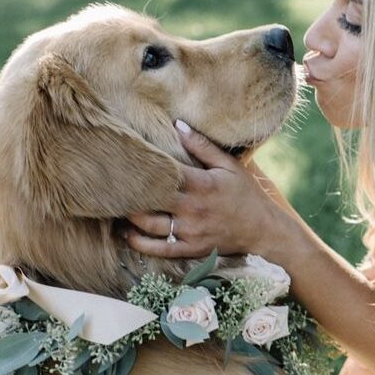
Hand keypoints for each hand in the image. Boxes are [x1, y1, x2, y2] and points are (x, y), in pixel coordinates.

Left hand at [124, 121, 292, 259]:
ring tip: (115, 205)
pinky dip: (140, 243)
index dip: (140, 165)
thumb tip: (177, 125)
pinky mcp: (192, 249)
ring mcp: (191, 231)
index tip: (122, 159)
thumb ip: (202, 146)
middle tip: (110, 182)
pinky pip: (160, 249)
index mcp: (201, 184)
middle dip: (128, 191)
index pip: (162, 172)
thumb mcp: (230, 166)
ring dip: (129, 216)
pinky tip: (128, 235)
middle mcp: (192, 208)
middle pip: (149, 199)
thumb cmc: (247, 195)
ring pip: (149, 224)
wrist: (264, 231)